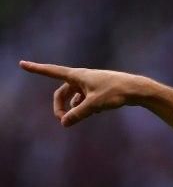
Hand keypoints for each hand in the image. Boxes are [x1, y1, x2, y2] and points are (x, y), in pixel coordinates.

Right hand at [20, 60, 142, 126]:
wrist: (136, 89)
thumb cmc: (116, 92)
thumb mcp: (94, 105)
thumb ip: (78, 114)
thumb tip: (64, 123)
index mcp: (77, 75)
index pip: (51, 71)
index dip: (36, 69)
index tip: (22, 63)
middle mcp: (82, 77)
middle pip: (62, 92)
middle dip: (59, 106)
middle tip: (62, 120)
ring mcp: (90, 84)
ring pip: (74, 98)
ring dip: (75, 108)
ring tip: (86, 114)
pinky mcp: (99, 90)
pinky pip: (85, 100)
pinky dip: (87, 107)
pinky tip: (98, 111)